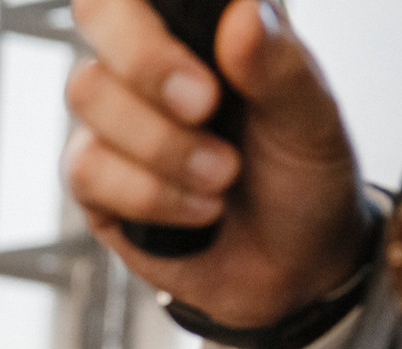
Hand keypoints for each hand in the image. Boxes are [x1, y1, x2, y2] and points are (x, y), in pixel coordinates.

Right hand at [65, 0, 368, 326]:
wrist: (291, 269)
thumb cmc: (302, 177)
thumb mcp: (313, 118)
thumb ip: (280, 63)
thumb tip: (241, 12)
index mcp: (207, 25)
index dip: (144, 1)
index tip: (204, 47)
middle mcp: (152, 58)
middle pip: (98, 12)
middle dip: (148, 63)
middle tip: (207, 105)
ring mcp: (115, 117)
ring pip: (89, 94)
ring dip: (163, 146)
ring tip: (223, 177)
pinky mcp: (95, 179)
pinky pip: (88, 168)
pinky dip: (151, 195)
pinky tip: (198, 212)